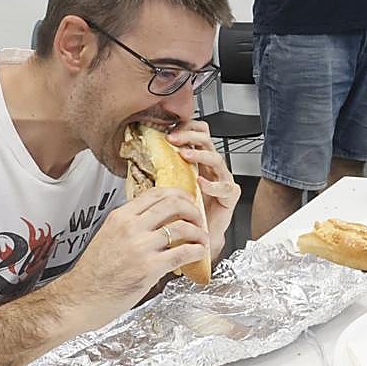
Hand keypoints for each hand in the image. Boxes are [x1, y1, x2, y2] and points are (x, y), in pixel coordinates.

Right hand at [57, 187, 208, 325]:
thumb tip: (155, 221)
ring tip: (202, 238)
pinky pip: (182, 253)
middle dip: (192, 209)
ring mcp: (141, 247)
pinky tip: (198, 253)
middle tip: (198, 218)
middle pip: (173, 204)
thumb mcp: (108, 236)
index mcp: (121, 217)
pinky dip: (196, 251)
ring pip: (181, 227)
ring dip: (198, 232)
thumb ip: (130, 226)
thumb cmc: (93, 273)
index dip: (178, 193)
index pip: (156, 193)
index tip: (188, 199)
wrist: (80, 298)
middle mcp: (131, 227)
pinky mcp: (150, 268)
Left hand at [168, 120, 239, 258]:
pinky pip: (226, 187)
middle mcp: (210, 168)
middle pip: (207, 139)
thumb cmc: (184, 214)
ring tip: (185, 156)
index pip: (197, 133)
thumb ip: (160, 172)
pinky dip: (213, 185)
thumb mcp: (169, 188)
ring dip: (200, 155)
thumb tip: (136, 158)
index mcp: (198, 161)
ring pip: (217, 159)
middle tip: (173, 139)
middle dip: (190, 135)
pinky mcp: (230, 196)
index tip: (168, 128)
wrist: (198, 238)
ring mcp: (222, 180)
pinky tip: (201, 184)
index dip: (185, 127)